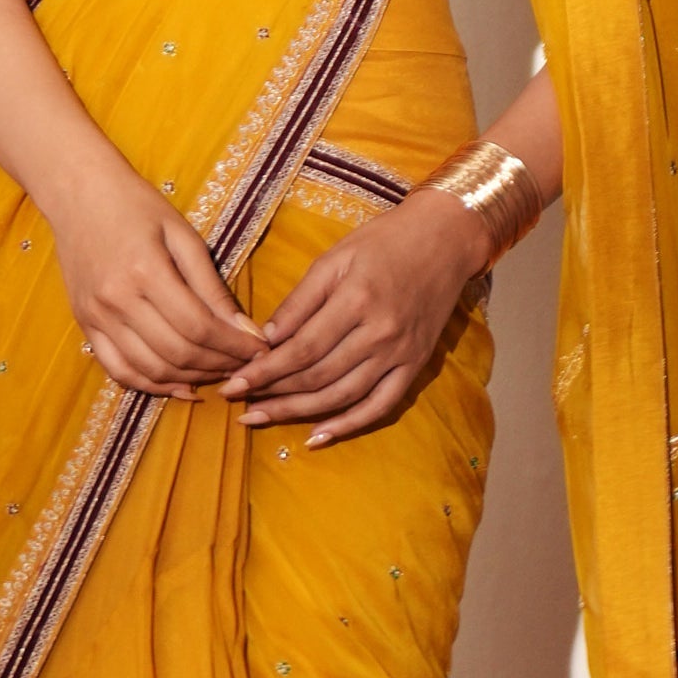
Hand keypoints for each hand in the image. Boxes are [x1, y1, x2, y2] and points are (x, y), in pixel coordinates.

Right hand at [42, 147, 265, 399]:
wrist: (78, 193)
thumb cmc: (137, 206)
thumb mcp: (183, 235)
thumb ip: (212, 286)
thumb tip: (245, 330)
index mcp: (146, 271)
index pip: (199, 327)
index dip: (234, 346)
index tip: (259, 350)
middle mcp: (117, 300)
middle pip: (177, 353)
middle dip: (219, 365)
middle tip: (245, 365)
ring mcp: (97, 317)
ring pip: (150, 369)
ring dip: (190, 380)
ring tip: (218, 373)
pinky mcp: (85, 325)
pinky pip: (119, 370)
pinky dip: (151, 385)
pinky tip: (179, 385)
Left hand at [234, 188, 491, 444]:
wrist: (446, 240)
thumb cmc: (384, 242)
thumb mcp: (335, 258)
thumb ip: (300, 301)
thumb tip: (266, 339)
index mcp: (356, 301)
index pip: (300, 349)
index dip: (263, 371)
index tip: (232, 384)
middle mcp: (380, 333)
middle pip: (317, 377)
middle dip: (273, 394)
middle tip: (238, 404)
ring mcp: (400, 354)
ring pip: (342, 396)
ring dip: (298, 413)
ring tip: (262, 418)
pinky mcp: (415, 365)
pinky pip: (380, 406)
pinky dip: (349, 425)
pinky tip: (317, 437)